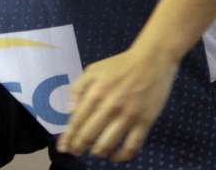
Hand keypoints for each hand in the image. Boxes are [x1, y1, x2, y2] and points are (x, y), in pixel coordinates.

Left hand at [57, 47, 178, 161]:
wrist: (152, 60)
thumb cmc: (120, 65)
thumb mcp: (93, 69)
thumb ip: (78, 88)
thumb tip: (71, 111)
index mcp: (95, 92)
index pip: (77, 121)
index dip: (68, 138)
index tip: (63, 148)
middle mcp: (110, 106)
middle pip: (89, 135)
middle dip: (79, 147)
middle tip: (77, 151)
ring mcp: (128, 115)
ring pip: (108, 144)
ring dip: (98, 152)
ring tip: (95, 152)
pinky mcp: (145, 122)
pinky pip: (132, 146)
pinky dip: (122, 156)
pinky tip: (116, 156)